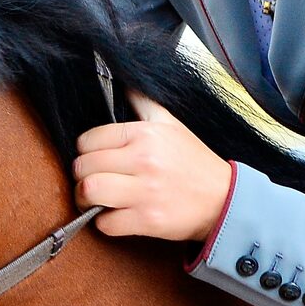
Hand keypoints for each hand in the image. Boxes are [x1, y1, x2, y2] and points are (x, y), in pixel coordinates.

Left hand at [73, 95, 234, 241]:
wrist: (223, 199)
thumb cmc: (192, 162)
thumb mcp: (171, 124)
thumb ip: (143, 103)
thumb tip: (124, 82)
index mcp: (145, 134)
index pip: (88, 140)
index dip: (86, 151)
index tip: (94, 159)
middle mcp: (143, 160)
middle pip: (84, 167)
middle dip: (82, 176)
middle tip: (92, 180)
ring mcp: (145, 191)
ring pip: (89, 192)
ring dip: (85, 199)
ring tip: (95, 199)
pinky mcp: (147, 220)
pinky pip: (105, 223)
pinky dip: (105, 223)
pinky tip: (115, 215)